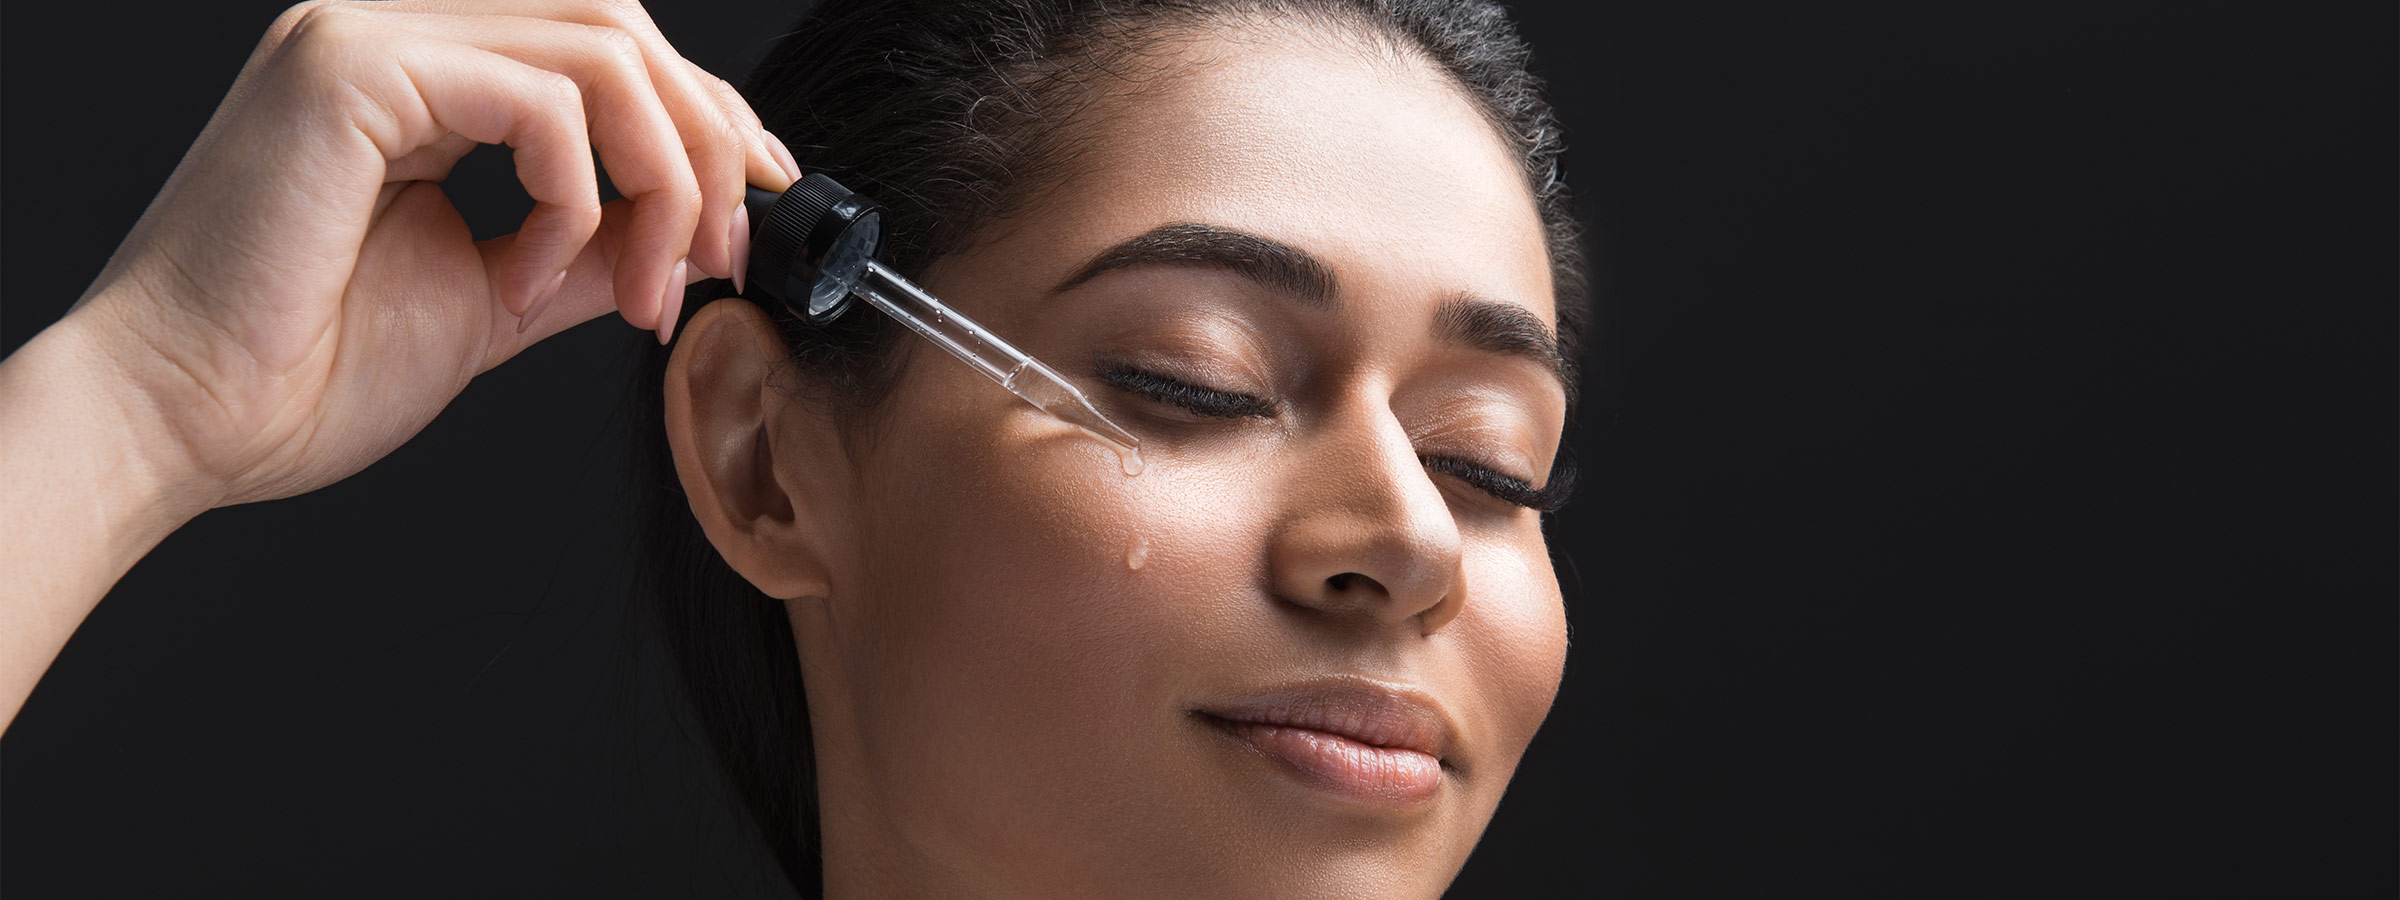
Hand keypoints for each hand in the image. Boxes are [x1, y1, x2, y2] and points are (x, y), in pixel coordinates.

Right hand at [67, 0, 798, 509]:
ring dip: (662, 180)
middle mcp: (396, 33)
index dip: (705, 116)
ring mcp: (368, 36)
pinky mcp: (353, 67)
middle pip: (620, 27)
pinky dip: (576, 199)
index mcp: (424, 77)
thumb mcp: (495, 297)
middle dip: (707, 142)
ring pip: (601, 50)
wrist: (186, 421)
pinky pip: (541, 99)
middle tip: (724, 253)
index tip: (762, 202)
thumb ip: (589, 249)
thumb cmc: (303, 372)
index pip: (604, 48)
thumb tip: (684, 235)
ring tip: (645, 288)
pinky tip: (530, 282)